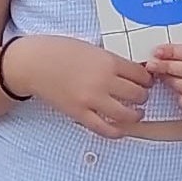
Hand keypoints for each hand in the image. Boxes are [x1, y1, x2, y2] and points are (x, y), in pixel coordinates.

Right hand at [6, 37, 153, 137]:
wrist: (33, 63)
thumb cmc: (60, 51)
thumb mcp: (92, 49)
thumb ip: (111, 62)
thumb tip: (132, 73)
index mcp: (108, 61)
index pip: (141, 75)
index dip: (147, 79)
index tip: (146, 81)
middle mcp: (103, 81)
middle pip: (138, 94)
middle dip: (143, 96)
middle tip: (140, 96)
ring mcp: (91, 99)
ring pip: (127, 114)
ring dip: (136, 114)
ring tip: (136, 113)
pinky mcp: (79, 113)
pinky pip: (104, 128)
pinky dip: (117, 131)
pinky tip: (121, 129)